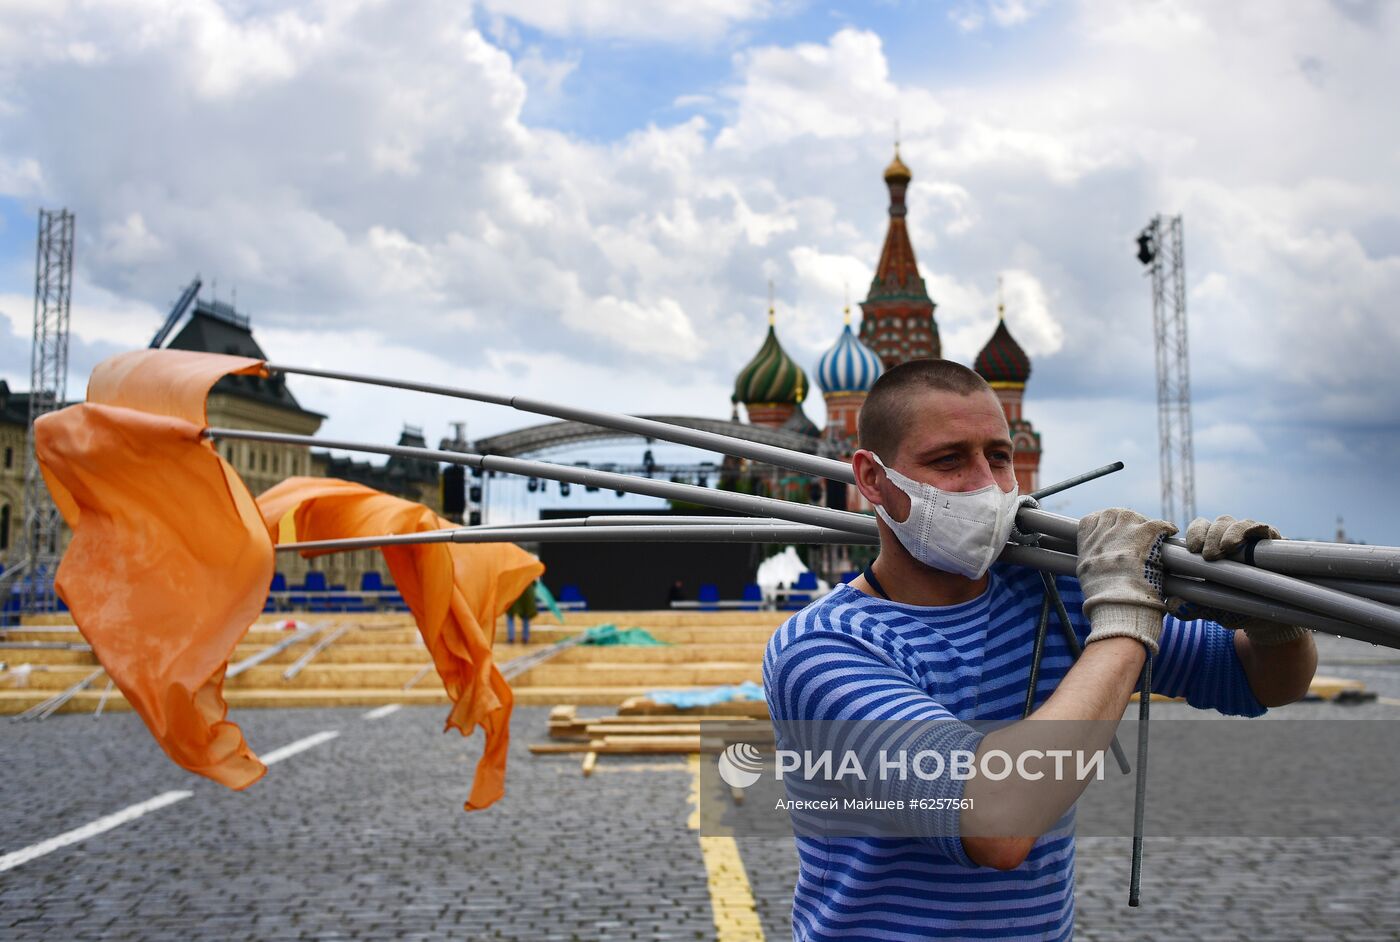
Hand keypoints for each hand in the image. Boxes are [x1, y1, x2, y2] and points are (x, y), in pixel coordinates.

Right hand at [1076, 508, 1177, 653]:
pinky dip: (1165, 527)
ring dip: (1141, 523)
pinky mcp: (1144, 533)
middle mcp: (1104, 534)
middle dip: (1122, 520)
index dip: (1101, 523)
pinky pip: (1158, 523)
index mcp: (1088, 545)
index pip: (1090, 520)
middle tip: (1133, 531)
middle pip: (1112, 514)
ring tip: (1149, 534)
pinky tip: (1170, 532)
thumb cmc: (1104, 597)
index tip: (1109, 529)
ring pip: (1132, 515)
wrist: (1119, 601)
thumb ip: (1093, 563)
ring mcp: (1123, 531)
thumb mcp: (1087, 577)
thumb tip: (1100, 566)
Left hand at [1169, 515, 1309, 646]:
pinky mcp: (1274, 543)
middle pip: (1219, 522)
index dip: (1195, 533)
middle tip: (1209, 555)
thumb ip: (1191, 606)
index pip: (1200, 527)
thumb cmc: (1233, 608)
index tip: (1193, 549)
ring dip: (1232, 531)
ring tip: (1227, 547)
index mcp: (1211, 546)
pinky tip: (1252, 535)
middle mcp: (1231, 538)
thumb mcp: (1211, 609)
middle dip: (1211, 535)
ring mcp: (1253, 539)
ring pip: (1240, 523)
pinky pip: (1265, 529)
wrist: (1269, 618)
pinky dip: (1257, 529)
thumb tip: (1172, 605)